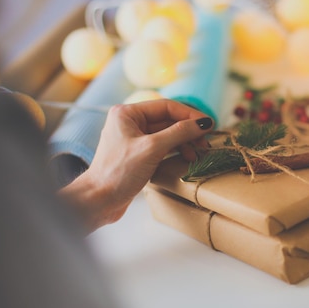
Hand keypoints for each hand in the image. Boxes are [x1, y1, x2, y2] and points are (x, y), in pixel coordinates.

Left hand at [60, 99, 212, 230]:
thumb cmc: (118, 172)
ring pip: (167, 135)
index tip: (209, 124)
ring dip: (184, 142)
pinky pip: (163, 147)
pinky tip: (186, 158)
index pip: (166, 106)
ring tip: (198, 153)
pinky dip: (176, 151)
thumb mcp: (152, 149)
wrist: (99, 201)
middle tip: (205, 142)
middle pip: (168, 120)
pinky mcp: (138, 155)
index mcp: (127, 113)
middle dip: (188, 130)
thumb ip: (179, 133)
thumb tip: (204, 123)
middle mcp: (130, 123)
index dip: (190, 115)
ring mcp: (134, 139)